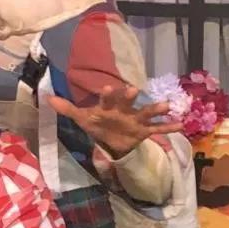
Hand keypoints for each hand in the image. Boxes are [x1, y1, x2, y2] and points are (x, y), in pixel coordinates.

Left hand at [48, 85, 181, 159]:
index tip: (107, 87)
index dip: (107, 94)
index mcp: (108, 107)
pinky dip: (168, 127)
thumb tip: (47, 99)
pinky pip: (157, 129)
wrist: (112, 140)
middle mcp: (123, 110)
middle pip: (128, 103)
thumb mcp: (83, 118)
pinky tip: (180, 124)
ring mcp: (135, 120)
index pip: (106, 99)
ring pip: (146, 113)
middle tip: (134, 89)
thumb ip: (67, 109)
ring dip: (155, 109)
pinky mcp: (144, 131)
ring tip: (167, 105)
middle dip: (131, 97)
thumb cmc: (97, 124)